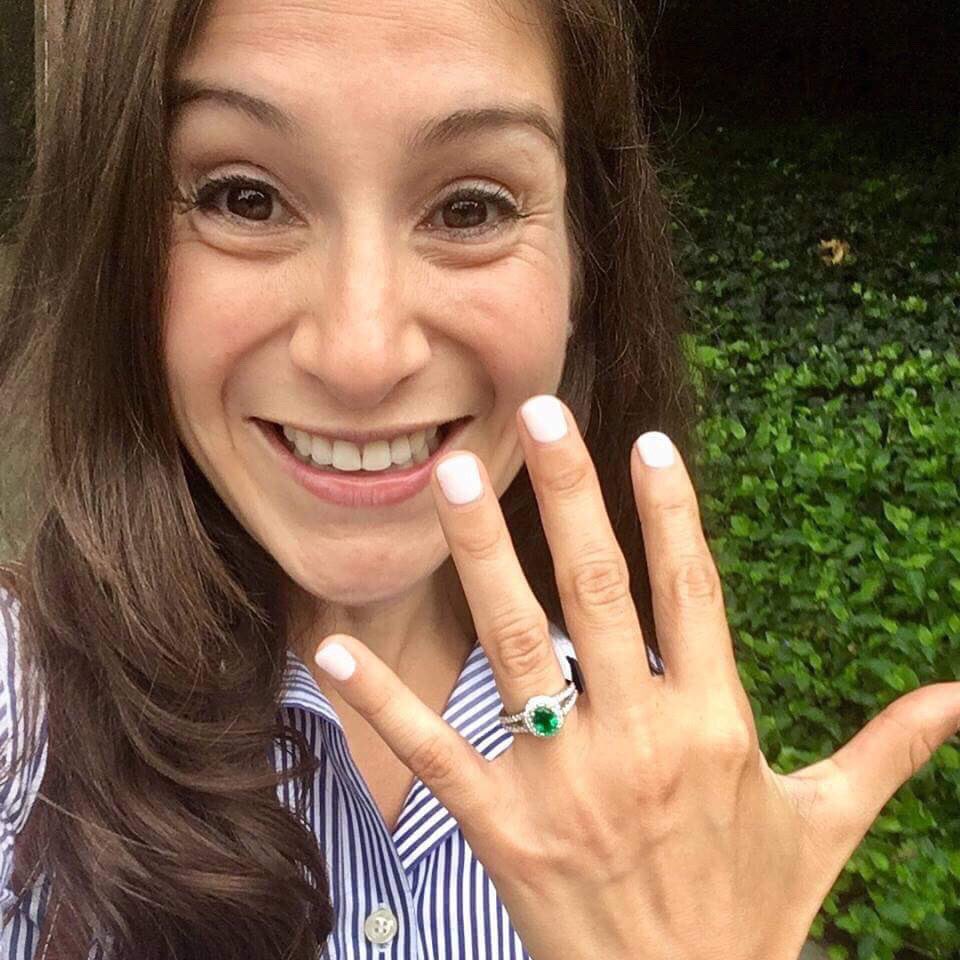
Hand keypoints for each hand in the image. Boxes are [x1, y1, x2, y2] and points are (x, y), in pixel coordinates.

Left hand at [312, 395, 959, 959]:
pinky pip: (437, 752)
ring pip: (517, 646)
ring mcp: (568, 783)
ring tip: (450, 477)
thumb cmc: (756, 916)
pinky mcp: (505, 831)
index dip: (671, 512)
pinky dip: (381, 699)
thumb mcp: (827, 825)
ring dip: (482, 556)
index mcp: (716, 724)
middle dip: (567, 496)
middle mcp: (641, 738)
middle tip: (537, 415)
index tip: (645, 443)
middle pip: (599, 590)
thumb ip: (889, 751)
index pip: (692, 590)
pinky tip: (329, 648)